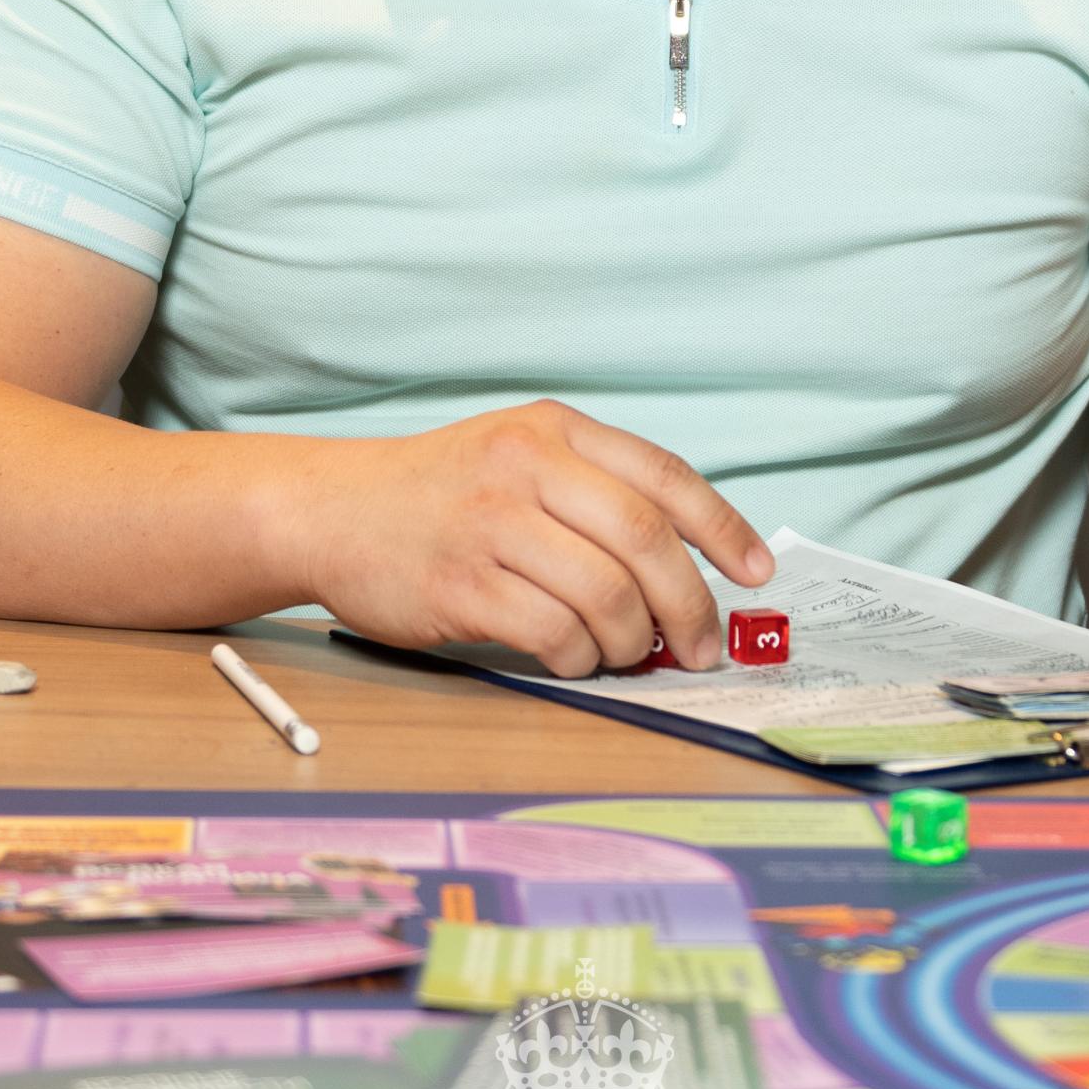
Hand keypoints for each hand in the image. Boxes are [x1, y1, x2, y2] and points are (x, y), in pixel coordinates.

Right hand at [284, 400, 772, 677]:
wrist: (332, 510)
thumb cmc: (439, 493)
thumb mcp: (518, 453)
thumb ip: (592, 489)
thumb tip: (688, 564)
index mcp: (553, 430)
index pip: (664, 476)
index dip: (723, 528)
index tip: (756, 572)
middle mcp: (527, 465)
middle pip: (646, 540)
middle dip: (690, 604)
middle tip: (702, 646)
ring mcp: (490, 523)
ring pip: (605, 594)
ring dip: (632, 640)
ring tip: (625, 653)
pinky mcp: (460, 583)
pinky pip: (551, 633)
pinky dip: (578, 658)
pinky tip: (572, 658)